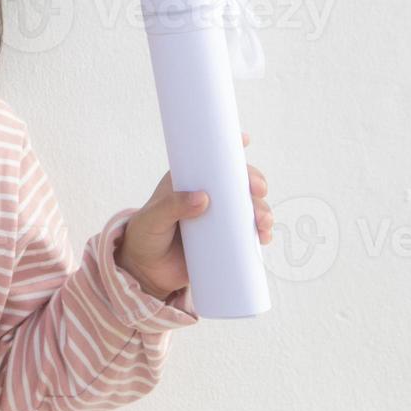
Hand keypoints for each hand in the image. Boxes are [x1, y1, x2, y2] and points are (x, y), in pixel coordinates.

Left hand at [116, 131, 273, 300]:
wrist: (146, 271)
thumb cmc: (146, 236)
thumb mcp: (153, 219)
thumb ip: (172, 206)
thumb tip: (203, 198)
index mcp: (189, 182)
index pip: (212, 160)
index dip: (230, 147)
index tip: (244, 140)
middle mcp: (208, 197)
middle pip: (238, 183)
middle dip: (255, 183)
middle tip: (258, 191)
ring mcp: (219, 219)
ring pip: (249, 208)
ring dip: (262, 210)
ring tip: (262, 222)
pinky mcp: (225, 241)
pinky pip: (249, 233)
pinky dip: (261, 233)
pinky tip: (265, 237)